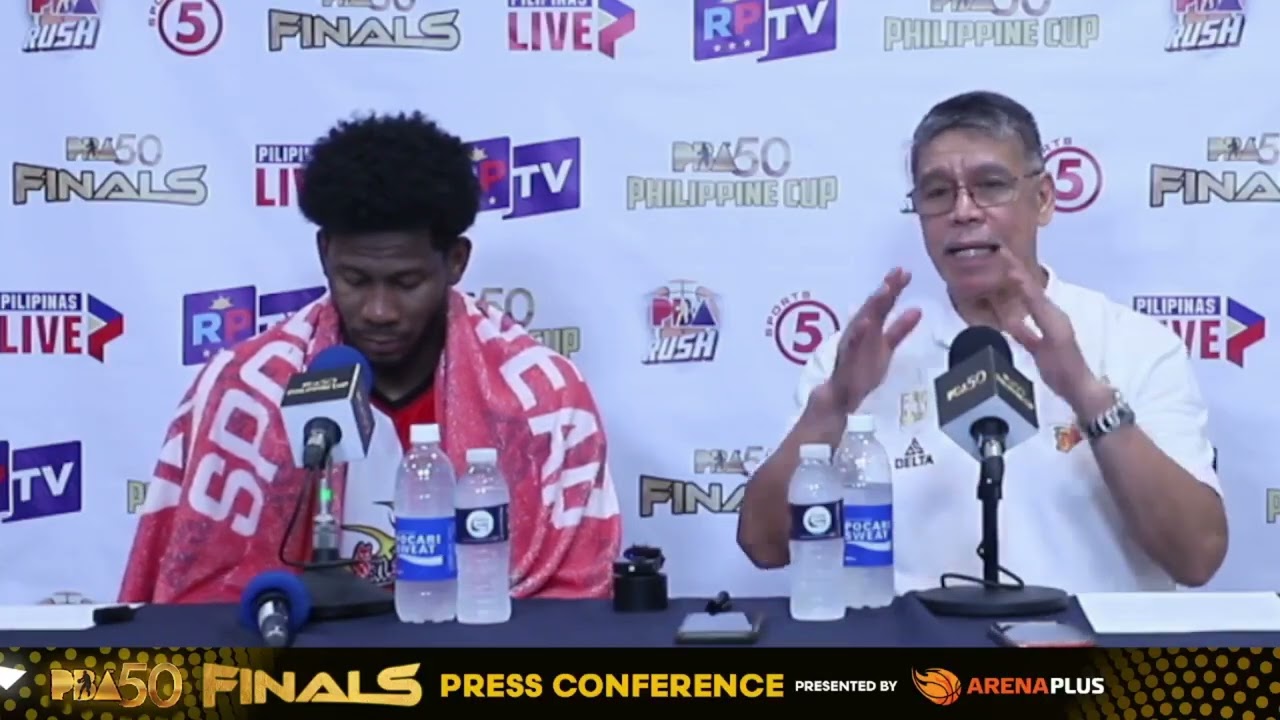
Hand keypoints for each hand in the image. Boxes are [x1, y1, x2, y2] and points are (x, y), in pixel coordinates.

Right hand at [819, 268, 921, 411]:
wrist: (843, 395)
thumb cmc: (863, 369)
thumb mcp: (886, 346)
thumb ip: (900, 329)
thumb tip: (918, 309)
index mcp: (870, 327)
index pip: (884, 304)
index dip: (894, 288)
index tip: (905, 272)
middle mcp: (861, 330)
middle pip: (874, 306)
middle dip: (886, 289)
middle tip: (899, 272)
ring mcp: (853, 343)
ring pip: (864, 320)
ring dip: (873, 305)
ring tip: (886, 290)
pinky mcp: (847, 359)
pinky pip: (852, 344)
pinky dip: (859, 332)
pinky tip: (866, 322)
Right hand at [985, 251, 1106, 411]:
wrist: (1076, 388)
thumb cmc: (1065, 365)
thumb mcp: (1052, 335)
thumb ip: (1037, 311)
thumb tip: (1022, 286)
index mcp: (1052, 312)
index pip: (1030, 285)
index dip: (1016, 270)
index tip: (1002, 253)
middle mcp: (1049, 316)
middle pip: (1028, 290)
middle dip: (1014, 273)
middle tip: (998, 257)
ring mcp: (1044, 329)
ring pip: (1025, 304)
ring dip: (1013, 291)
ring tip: (998, 277)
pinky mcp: (1039, 344)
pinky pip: (1022, 324)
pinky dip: (1012, 316)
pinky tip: (1002, 315)